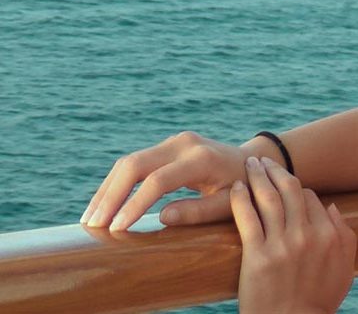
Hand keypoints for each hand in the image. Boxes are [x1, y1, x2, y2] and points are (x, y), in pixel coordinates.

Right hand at [85, 130, 267, 230]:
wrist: (254, 161)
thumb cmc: (245, 188)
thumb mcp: (231, 203)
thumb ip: (200, 211)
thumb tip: (162, 218)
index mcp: (202, 159)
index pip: (158, 181)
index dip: (134, 204)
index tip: (115, 229)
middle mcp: (184, 144)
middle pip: (135, 165)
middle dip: (110, 196)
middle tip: (93, 226)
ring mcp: (173, 142)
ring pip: (129, 162)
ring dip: (107, 190)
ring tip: (89, 220)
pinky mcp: (166, 146)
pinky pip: (134, 163)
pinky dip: (115, 183)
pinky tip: (102, 205)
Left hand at [231, 156, 355, 313]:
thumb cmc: (318, 301)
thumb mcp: (345, 268)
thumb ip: (345, 235)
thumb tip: (330, 207)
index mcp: (329, 235)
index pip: (312, 198)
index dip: (298, 189)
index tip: (284, 187)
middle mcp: (307, 235)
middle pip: (290, 190)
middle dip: (275, 170)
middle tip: (263, 160)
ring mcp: (281, 244)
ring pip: (269, 198)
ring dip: (258, 176)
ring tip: (250, 165)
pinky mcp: (257, 256)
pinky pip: (247, 218)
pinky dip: (239, 198)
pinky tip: (234, 188)